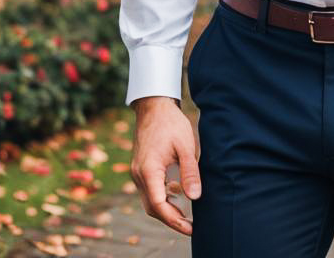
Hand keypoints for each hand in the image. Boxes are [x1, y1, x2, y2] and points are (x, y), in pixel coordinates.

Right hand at [130, 96, 200, 235]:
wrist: (154, 105)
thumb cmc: (171, 123)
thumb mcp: (185, 145)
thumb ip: (190, 172)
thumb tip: (195, 197)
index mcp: (148, 170)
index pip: (158, 204)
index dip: (174, 220)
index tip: (190, 228)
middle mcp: (139, 174)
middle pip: (152, 207)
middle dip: (170, 219)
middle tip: (190, 226)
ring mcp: (138, 171)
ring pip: (149, 199)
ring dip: (166, 208)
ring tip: (186, 214)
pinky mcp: (141, 167)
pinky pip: (150, 189)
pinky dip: (162, 196)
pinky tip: (177, 193)